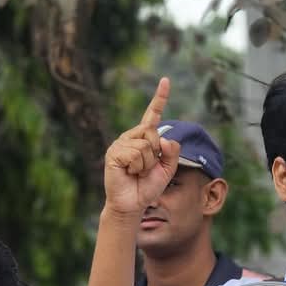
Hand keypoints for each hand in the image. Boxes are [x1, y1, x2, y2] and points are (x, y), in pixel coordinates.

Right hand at [103, 77, 180, 215]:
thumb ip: (172, 153)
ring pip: (146, 145)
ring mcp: (120, 144)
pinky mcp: (113, 153)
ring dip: (146, 164)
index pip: (153, 114)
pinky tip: (129, 172)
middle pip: (153, 133)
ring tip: (136, 172)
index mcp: (144, 138)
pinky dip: (137, 167)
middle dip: (156, 154)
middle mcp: (131, 137)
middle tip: (146, 169)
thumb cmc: (147, 187)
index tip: (165, 80)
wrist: (132, 204)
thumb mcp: (167, 170)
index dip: (160, 97)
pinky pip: (135, 153)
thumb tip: (166, 138)